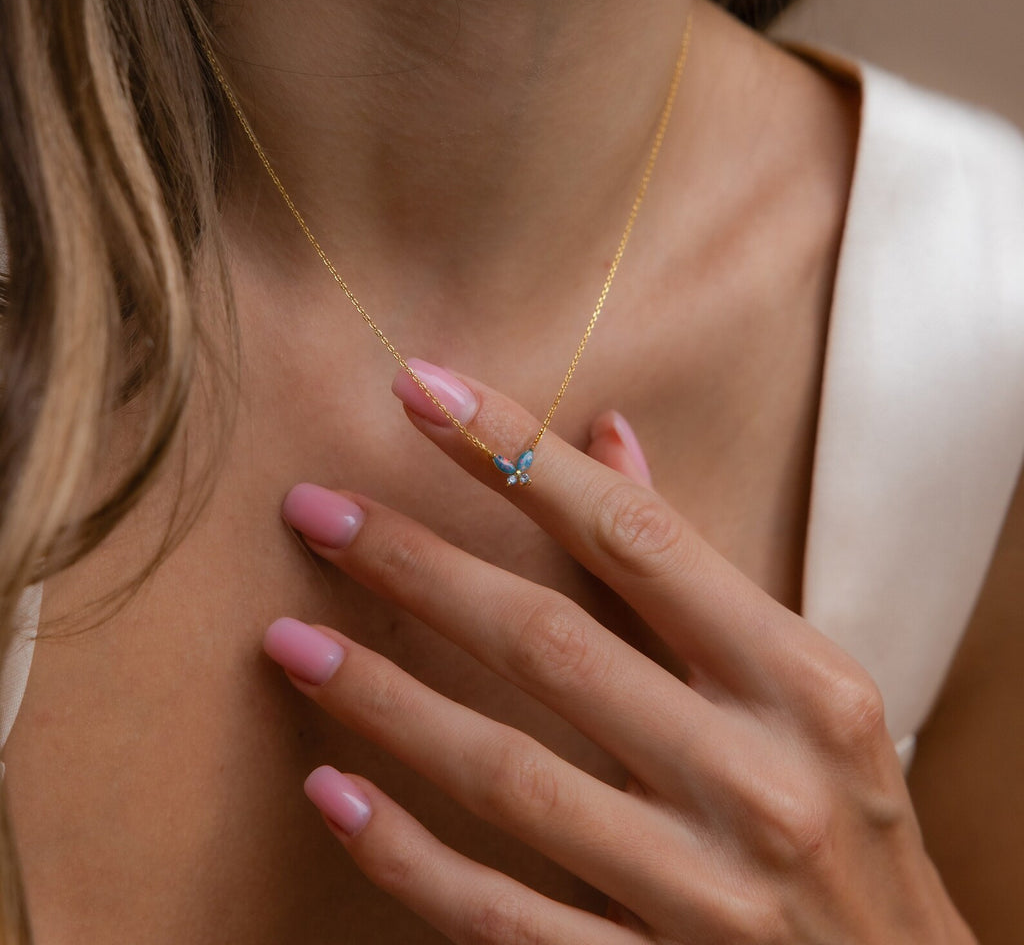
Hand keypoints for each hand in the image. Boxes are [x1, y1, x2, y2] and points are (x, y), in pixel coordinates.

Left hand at [263, 360, 973, 943]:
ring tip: (289, 641)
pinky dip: (405, 854)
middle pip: (549, 644)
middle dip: (417, 565)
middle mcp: (759, 779)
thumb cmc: (845, 816)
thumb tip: (609, 435)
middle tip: (313, 510)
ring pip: (507, 777)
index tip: (421, 390)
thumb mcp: (806, 686)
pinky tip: (331, 791)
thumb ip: (693, 565)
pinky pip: (500, 918)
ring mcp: (705, 893)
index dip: (518, 455)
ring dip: (382, 699)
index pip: (635, 536)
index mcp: (802, 682)